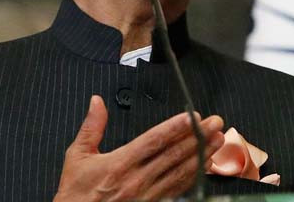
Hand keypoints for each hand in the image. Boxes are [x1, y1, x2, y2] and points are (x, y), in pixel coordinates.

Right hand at [53, 95, 224, 201]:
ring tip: (218, 140)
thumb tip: (97, 102)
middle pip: (174, 154)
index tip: (192, 116)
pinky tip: (205, 166)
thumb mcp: (77, 157)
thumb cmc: (76, 195)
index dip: (175, 127)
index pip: (154, 141)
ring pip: (180, 172)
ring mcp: (146, 196)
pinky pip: (177, 190)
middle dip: (197, 136)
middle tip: (216, 123)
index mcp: (119, 164)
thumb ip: (92, 127)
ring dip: (201, 154)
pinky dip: (193, 176)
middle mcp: (136, 180)